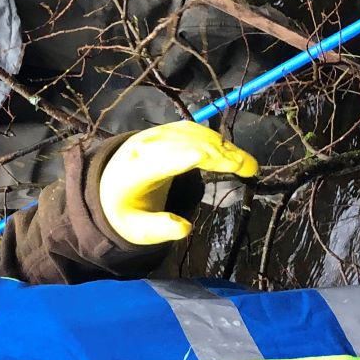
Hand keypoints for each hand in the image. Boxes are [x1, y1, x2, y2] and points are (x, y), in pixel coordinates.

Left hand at [97, 122, 258, 246]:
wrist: (109, 186)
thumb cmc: (126, 211)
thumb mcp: (136, 230)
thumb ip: (159, 229)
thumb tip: (185, 228)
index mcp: (132, 171)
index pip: (166, 158)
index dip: (199, 157)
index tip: (230, 163)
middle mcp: (142, 147)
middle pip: (184, 143)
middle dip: (219, 153)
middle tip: (250, 168)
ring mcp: (153, 135)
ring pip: (191, 133)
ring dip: (221, 145)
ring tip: (247, 163)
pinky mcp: (164, 132)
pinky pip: (191, 129)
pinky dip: (214, 139)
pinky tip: (232, 152)